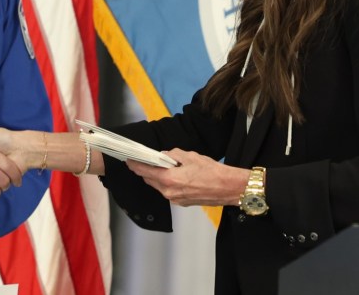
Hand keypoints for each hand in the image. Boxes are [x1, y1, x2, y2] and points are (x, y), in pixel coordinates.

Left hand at [125, 148, 248, 206]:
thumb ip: (173, 155)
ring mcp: (176, 200)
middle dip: (146, 171)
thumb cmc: (212, 172)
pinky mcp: (183, 203)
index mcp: (169, 179)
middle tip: (145, 161)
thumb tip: (164, 156)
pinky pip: (169, 192)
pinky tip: (174, 176)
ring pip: (159, 187)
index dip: (135, 165)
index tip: (128, 160)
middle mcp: (169, 192)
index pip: (145, 171)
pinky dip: (167, 183)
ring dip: (158, 177)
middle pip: (150, 180)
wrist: (229, 188)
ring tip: (162, 167)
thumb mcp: (190, 156)